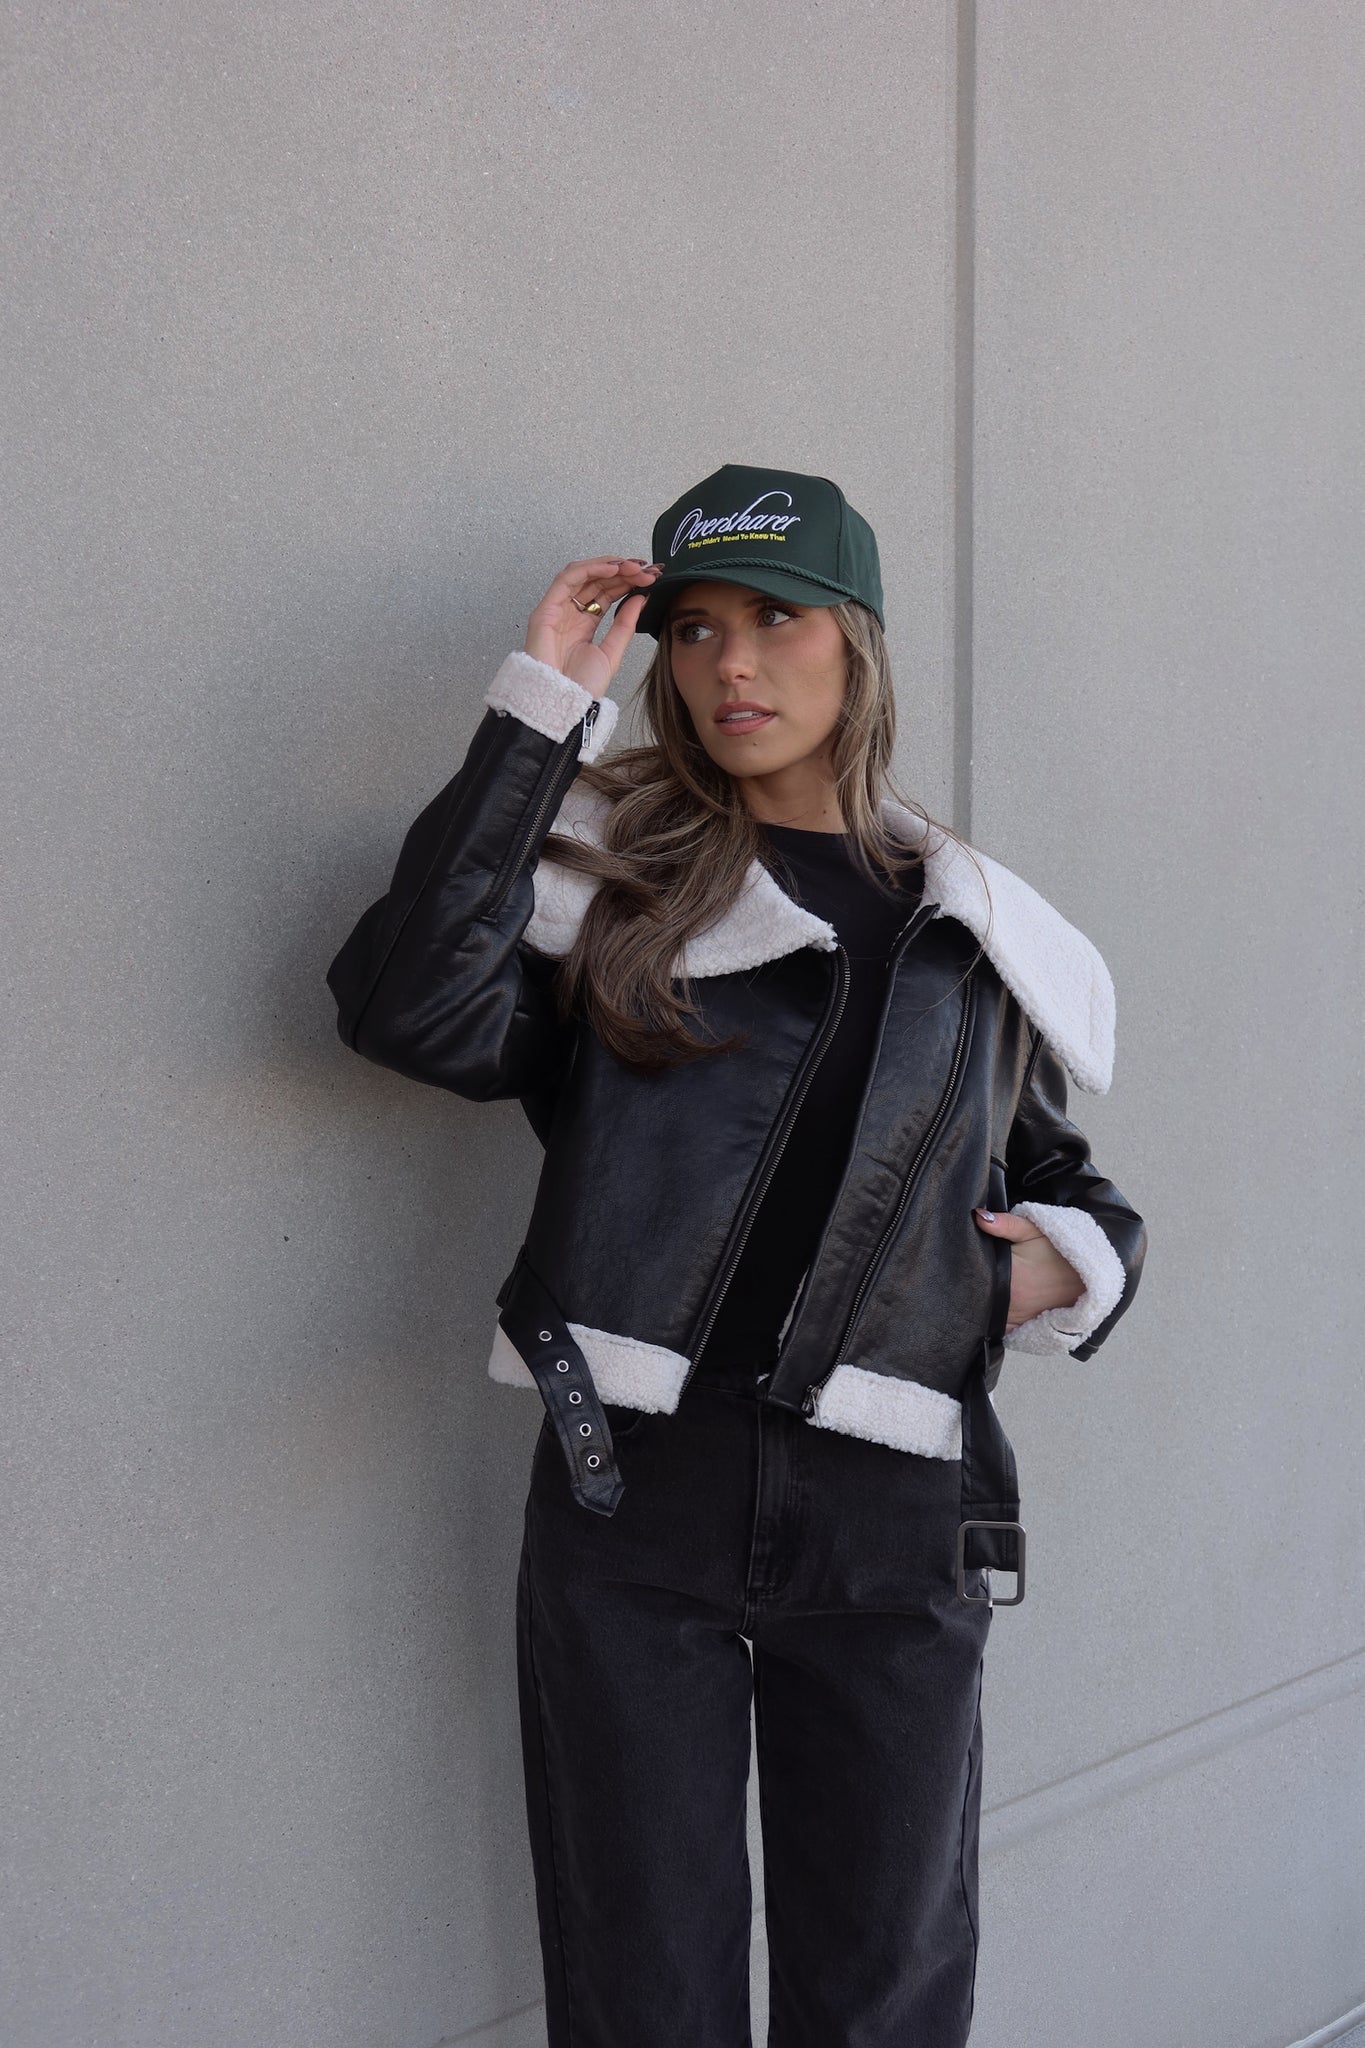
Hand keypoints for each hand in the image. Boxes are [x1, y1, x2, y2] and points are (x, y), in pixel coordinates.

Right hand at [524, 557, 663, 699]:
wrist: (563, 703)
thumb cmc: (580, 687)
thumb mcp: (612, 652)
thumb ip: (625, 625)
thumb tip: (641, 598)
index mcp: (584, 623)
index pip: (607, 592)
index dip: (627, 581)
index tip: (650, 577)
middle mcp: (570, 613)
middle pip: (597, 581)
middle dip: (623, 571)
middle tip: (646, 570)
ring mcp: (557, 609)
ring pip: (582, 574)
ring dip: (608, 566)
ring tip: (632, 567)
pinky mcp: (546, 609)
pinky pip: (566, 579)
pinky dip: (589, 569)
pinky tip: (611, 569)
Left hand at [973, 1207, 1084, 1330]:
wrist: (1090, 1271)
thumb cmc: (1061, 1249)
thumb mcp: (1034, 1230)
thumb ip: (1005, 1224)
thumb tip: (977, 1216)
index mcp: (1011, 1278)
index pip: (975, 1280)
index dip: (965, 1273)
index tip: (959, 1267)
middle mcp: (1014, 1302)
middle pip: (979, 1299)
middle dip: (971, 1288)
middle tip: (966, 1277)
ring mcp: (1022, 1317)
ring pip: (989, 1316)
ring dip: (982, 1307)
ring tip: (977, 1291)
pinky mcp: (1028, 1324)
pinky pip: (1003, 1328)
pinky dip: (995, 1321)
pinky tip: (991, 1308)